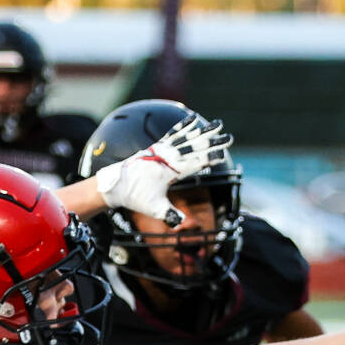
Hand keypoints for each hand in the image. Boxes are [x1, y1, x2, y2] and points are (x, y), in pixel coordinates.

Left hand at [96, 115, 232, 225]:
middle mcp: (166, 156)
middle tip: (229, 137)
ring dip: (203, 131)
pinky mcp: (156, 147)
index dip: (209, 157)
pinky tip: (193, 119)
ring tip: (218, 124)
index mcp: (169, 170)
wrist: (115, 184)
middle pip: (195, 147)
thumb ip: (170, 215)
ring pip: (187, 137)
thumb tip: (181, 224)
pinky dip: (184, 126)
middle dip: (213, 142)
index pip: (194, 162)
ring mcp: (161, 149)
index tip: (223, 153)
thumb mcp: (154, 209)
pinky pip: (173, 134)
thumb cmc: (136, 197)